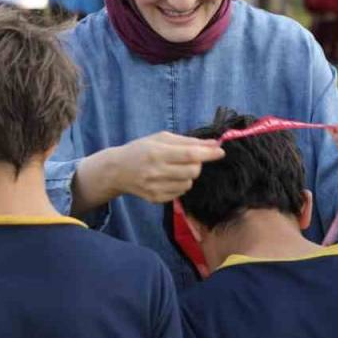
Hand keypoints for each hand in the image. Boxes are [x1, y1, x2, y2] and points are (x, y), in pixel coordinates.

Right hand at [99, 132, 224, 202]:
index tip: (221, 152)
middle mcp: (156, 172)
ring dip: (188, 176)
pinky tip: (168, 178)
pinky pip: (180, 193)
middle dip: (197, 164)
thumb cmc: (141, 149)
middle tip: (189, 159)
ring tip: (175, 169)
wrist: (117, 170)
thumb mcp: (161, 138)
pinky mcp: (156, 199)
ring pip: (188, 184)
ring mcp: (155, 188)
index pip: (190, 155)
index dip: (208, 154)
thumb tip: (214, 144)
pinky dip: (180, 185)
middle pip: (193, 171)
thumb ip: (188, 141)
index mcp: (157, 153)